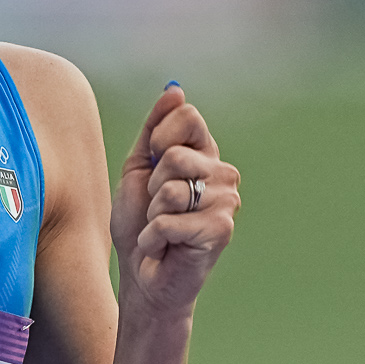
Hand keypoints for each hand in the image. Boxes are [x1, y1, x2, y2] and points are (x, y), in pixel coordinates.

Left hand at [111, 84, 239, 313]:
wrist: (142, 275)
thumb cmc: (139, 224)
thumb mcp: (137, 169)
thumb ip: (154, 129)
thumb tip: (174, 88)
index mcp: (204, 155)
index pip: (187, 117)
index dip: (158, 140)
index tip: (152, 167)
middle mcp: (222, 174)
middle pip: (174, 154)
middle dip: (151, 186)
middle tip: (157, 209)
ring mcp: (226, 202)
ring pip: (171, 189)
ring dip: (152, 215)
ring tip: (161, 229)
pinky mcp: (221, 230)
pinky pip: (169, 221)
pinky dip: (153, 238)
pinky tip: (164, 248)